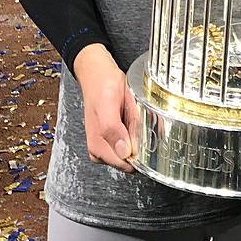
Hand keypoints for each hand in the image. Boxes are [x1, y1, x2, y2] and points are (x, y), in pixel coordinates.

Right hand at [73, 44, 138, 172]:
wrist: (97, 75)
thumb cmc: (102, 86)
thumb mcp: (108, 103)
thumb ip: (114, 130)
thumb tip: (124, 153)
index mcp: (98, 146)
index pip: (127, 165)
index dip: (141, 151)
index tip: (144, 132)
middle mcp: (100, 151)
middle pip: (133, 158)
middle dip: (140, 141)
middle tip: (135, 118)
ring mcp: (106, 147)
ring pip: (135, 149)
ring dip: (139, 135)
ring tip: (130, 116)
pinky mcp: (112, 142)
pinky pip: (133, 142)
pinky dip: (137, 131)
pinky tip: (129, 118)